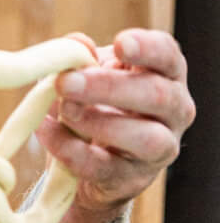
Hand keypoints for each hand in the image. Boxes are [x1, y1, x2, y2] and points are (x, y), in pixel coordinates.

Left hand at [41, 28, 193, 222]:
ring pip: (143, 137)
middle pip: (156, 95)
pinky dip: (71, 150)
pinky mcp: (132, 179)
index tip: (120, 43)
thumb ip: (81, 58)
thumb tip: (76, 45)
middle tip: (67, 83)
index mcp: (166, 75)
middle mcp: (174, 111)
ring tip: (64, 110)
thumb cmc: (95, 104)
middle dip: (109, 87)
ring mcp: (160, 148)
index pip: (168, 55)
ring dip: (99, 122)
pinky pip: (104, 166)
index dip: (148, 48)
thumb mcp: (88, 75)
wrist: (88, 163)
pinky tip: (47, 132)